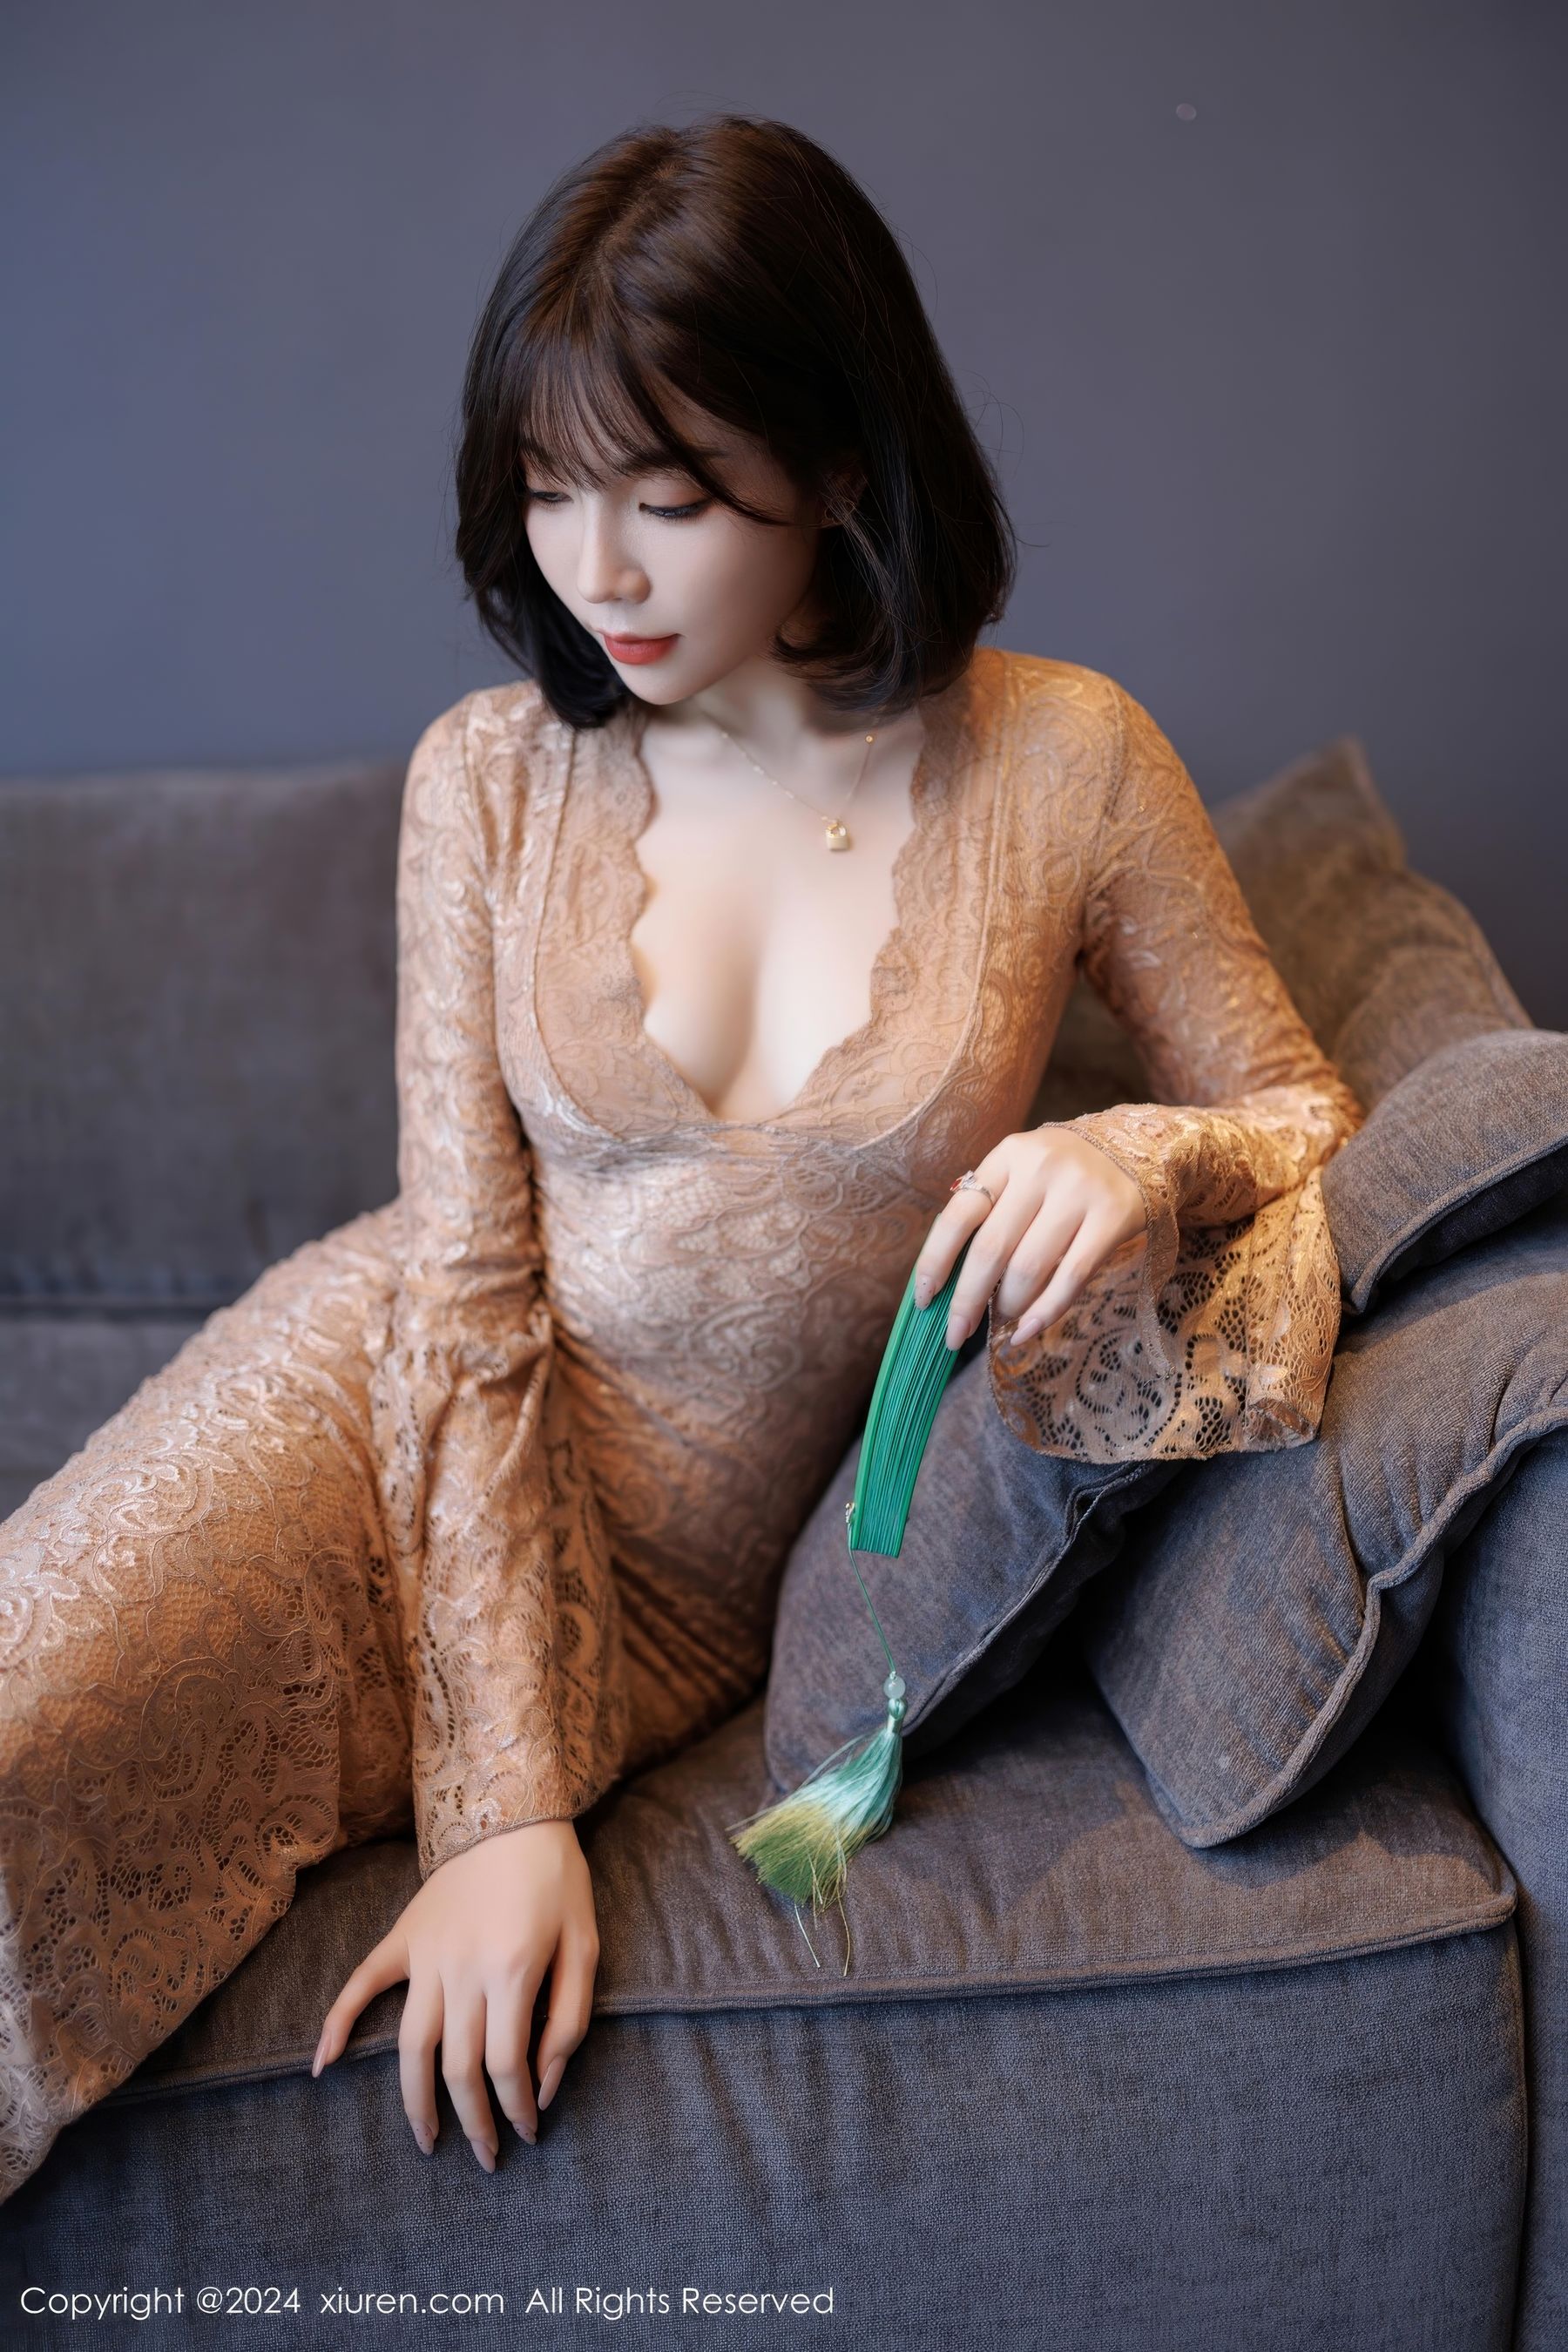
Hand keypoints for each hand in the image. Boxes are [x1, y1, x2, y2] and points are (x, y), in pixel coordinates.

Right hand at [311, 1817, 597, 2169]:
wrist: (512, 1811)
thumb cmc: (558, 1880)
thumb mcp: (586, 1945)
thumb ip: (568, 2019)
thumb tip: (545, 2084)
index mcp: (512, 1971)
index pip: (507, 2067)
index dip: (518, 2108)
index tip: (530, 2132)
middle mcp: (461, 1970)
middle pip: (458, 2069)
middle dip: (473, 2124)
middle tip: (488, 2158)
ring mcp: (425, 1955)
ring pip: (409, 2047)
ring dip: (415, 2102)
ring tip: (427, 2141)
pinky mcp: (402, 1938)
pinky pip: (361, 1985)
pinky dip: (337, 2026)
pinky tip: (323, 2067)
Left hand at [913, 1126, 1147, 1351]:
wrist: (1139, 1148)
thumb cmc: (1063, 1173)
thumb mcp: (1022, 1172)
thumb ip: (991, 1210)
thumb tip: (949, 1282)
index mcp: (1008, 1156)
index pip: (958, 1214)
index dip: (935, 1261)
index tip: (924, 1300)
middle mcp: (1041, 1168)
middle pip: (990, 1249)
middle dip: (967, 1301)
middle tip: (955, 1334)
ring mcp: (1079, 1191)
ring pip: (1029, 1268)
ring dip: (1009, 1307)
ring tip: (1004, 1319)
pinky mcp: (1112, 1216)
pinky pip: (1071, 1277)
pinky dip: (1045, 1312)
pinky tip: (1028, 1330)